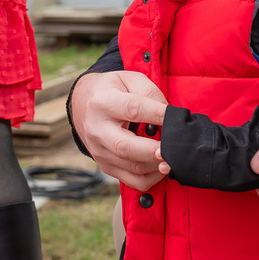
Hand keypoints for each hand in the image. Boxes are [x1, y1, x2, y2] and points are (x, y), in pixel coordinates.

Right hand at [69, 71, 169, 190]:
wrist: (82, 103)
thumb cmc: (111, 89)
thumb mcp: (129, 79)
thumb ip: (150, 92)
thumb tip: (169, 114)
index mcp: (103, 103)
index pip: (134, 109)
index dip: (158, 115)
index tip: (177, 118)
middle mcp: (98, 130)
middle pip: (127, 147)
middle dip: (155, 151)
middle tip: (174, 149)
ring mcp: (100, 151)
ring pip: (132, 167)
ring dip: (157, 165)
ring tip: (172, 156)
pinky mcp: (106, 166)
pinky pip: (132, 180)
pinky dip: (152, 178)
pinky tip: (161, 166)